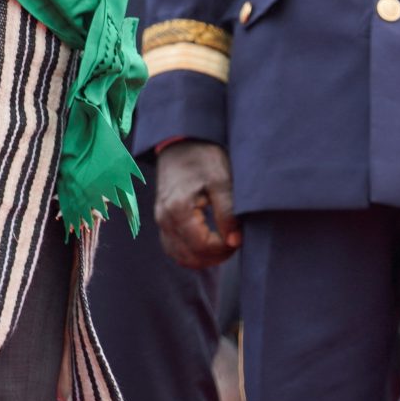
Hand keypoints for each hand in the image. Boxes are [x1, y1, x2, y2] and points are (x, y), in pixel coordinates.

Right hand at [154, 141, 242, 269]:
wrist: (182, 142)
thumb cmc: (203, 158)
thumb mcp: (221, 181)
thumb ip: (228, 213)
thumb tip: (235, 241)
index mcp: (178, 208)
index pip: (202, 246)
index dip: (223, 249)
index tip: (238, 238)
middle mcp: (165, 217)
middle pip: (190, 256)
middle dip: (215, 257)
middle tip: (234, 243)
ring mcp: (161, 219)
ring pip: (179, 256)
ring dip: (203, 258)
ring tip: (223, 246)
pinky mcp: (162, 218)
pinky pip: (172, 247)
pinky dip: (189, 253)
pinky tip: (207, 246)